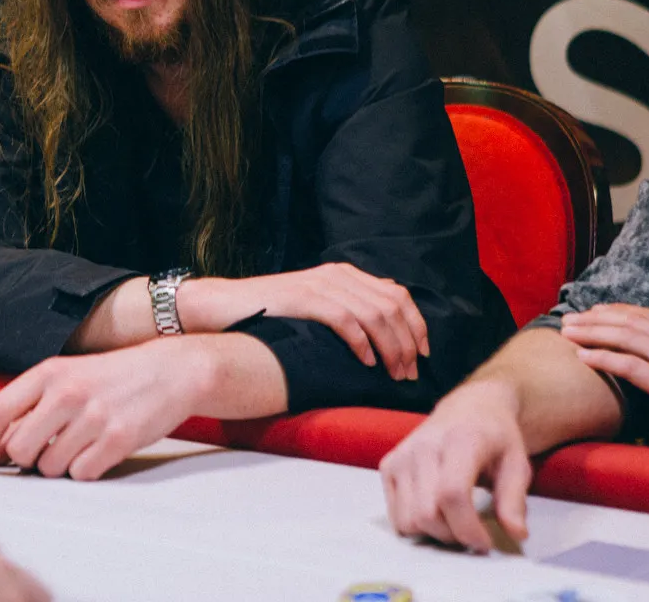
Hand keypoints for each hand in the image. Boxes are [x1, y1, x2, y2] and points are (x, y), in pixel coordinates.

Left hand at [0, 338, 212, 480]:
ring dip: (59, 466)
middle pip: (19, 449)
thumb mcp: (69, 376)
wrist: (170, 371)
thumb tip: (0, 447)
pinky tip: (99, 451)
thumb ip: (34, 404)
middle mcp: (68, 392)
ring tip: (80, 446)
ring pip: (49, 468)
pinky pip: (81, 474)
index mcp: (50, 373)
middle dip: (26, 461)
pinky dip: (86, 470)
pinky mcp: (118, 438)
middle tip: (44, 453)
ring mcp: (94, 416)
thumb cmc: (113, 378)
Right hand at [180, 262, 427, 379]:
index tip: (424, 354)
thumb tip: (381, 327)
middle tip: (411, 373)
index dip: (417, 325)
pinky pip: (346, 320)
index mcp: (344, 274)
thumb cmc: (269, 314)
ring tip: (394, 373)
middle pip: (392, 305)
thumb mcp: (314, 305)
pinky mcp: (305, 299)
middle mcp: (338, 275)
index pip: (397, 294)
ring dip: (391, 347)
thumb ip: (345, 308)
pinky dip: (362, 343)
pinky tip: (366, 363)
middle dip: (408, 342)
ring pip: (374, 314)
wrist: (223, 305)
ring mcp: (321, 285)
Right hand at [378, 378, 531, 551]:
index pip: (452, 494)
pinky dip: (415, 525)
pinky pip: (395, 515)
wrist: (470, 407)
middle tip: (472, 532)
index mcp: (460, 440)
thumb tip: (516, 533)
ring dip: (433, 533)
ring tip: (454, 522)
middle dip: (453, 535)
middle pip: (427, 513)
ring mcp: (401, 455)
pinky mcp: (389, 465)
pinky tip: (435, 512)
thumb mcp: (517, 464)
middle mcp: (424, 445)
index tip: (486, 542)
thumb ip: (514, 500)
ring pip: (407, 519)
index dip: (468, 528)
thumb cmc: (496, 438)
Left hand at [560, 304, 648, 450]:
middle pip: (633, 321)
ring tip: (567, 332)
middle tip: (571, 317)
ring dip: (593, 333)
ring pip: (627, 337)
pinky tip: (583, 358)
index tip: (598, 311)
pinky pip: (631, 367)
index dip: (621, 312)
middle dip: (598, 318)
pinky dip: (604, 359)